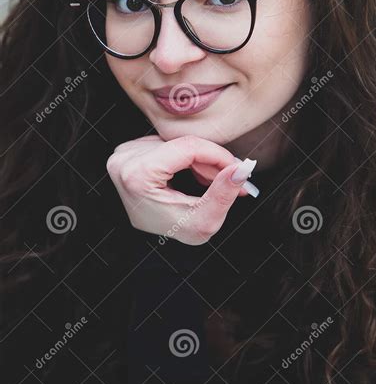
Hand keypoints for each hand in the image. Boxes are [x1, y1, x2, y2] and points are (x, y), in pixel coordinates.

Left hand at [106, 134, 256, 244]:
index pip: (187, 147)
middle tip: (232, 177)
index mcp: (137, 175)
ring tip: (210, 182)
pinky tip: (194, 175)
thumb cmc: (174, 230)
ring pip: (178, 143)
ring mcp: (125, 153)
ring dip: (201, 160)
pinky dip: (187, 157)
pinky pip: (169, 143)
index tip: (238, 167)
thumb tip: (242, 168)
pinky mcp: (130, 150)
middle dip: (212, 162)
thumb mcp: (203, 221)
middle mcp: (125, 160)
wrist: (150, 241)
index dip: (218, 155)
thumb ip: (223, 194)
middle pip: (183, 144)